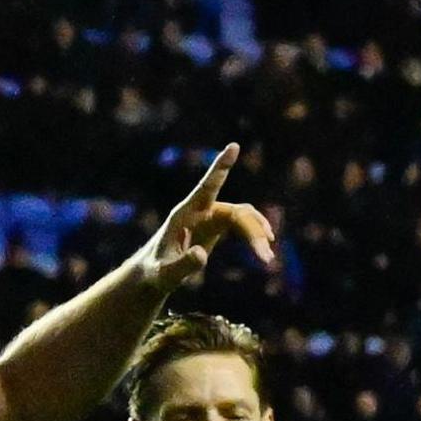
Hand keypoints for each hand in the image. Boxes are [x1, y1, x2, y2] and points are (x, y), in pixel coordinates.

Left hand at [132, 142, 278, 293]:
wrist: (153, 274)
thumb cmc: (155, 273)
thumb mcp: (164, 275)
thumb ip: (182, 266)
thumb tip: (202, 254)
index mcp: (184, 214)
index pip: (206, 187)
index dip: (220, 167)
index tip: (234, 146)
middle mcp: (200, 211)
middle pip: (235, 211)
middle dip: (253, 231)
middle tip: (265, 257)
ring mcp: (209, 217)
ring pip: (243, 217)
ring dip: (257, 234)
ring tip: (267, 259)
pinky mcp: (216, 227)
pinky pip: (241, 224)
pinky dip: (254, 236)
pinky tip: (264, 254)